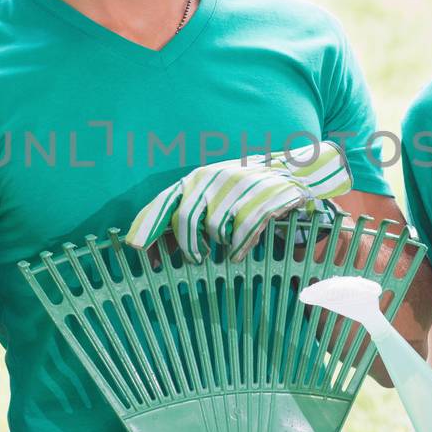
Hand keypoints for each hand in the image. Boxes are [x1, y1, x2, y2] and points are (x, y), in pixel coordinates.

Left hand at [125, 141, 352, 261]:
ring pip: (214, 228)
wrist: (293, 171)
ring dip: (219, 243)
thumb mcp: (212, 195)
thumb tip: (152, 248)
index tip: (138, 249)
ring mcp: (239, 187)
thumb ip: (186, 215)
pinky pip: (242, 233)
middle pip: (186, 218)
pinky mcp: (262, 199)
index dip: (148, 226)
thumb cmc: (243, 190)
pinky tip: (240, 253)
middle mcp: (214, 179)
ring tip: (227, 246)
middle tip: (194, 259)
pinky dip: (239, 247)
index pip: (164, 202)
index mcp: (197, 177)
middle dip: (187, 245)